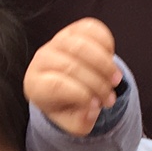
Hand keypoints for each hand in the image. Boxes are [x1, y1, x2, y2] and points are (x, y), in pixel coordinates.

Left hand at [24, 18, 121, 136]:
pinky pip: (92, 29)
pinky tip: (110, 59)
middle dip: (98, 84)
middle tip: (111, 99)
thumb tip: (91, 111)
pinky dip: (106, 43)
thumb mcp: (71, 121)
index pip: (56, 85)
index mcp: (35, 84)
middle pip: (72, 66)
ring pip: (82, 45)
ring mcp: (57, 41)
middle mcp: (41, 59)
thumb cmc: (68, 104)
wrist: (68, 83)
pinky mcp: (74, 29)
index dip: (81, 95)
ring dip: (105, 65)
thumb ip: (80, 121)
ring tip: (116, 80)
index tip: (96, 106)